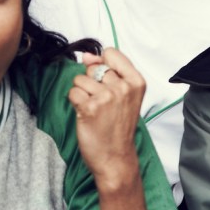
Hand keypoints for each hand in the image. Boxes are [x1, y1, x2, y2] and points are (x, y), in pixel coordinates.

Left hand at [69, 49, 146, 190]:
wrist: (116, 157)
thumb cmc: (118, 127)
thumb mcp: (124, 95)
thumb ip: (108, 70)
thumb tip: (87, 56)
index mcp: (136, 81)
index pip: (111, 53)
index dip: (102, 64)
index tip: (106, 82)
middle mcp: (123, 87)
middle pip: (93, 68)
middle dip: (91, 83)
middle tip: (102, 103)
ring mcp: (106, 97)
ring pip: (80, 79)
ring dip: (82, 93)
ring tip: (94, 109)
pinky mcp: (89, 107)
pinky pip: (72, 92)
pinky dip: (75, 103)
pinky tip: (86, 114)